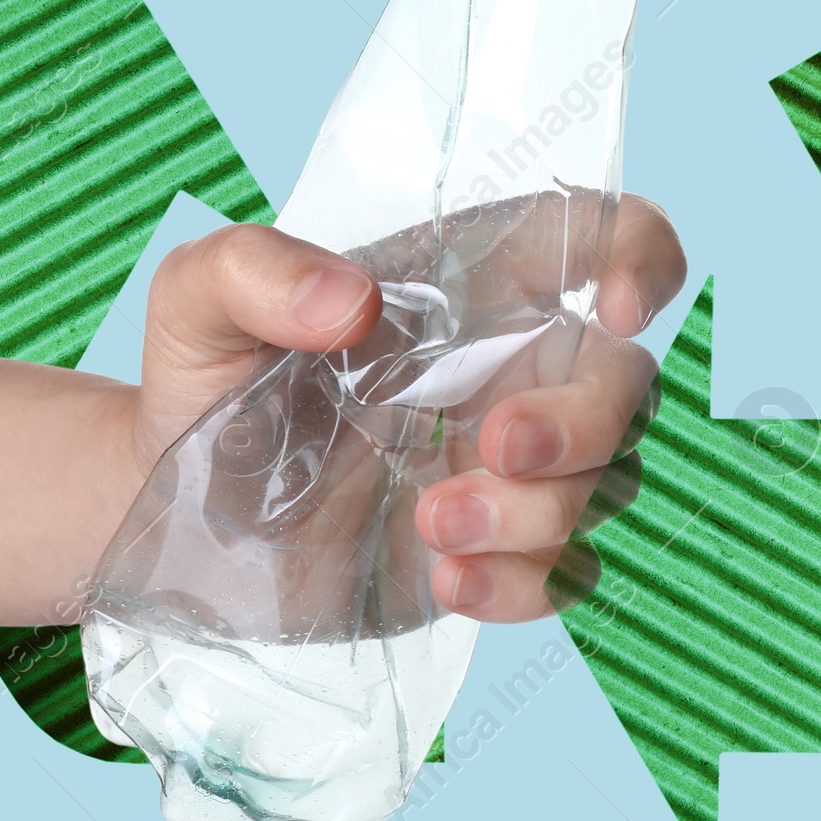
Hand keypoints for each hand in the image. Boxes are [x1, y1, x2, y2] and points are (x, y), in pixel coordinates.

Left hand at [132, 196, 685, 626]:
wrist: (179, 523)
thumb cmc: (205, 387)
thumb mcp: (195, 304)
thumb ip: (252, 270)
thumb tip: (348, 300)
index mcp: (466, 284)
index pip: (596, 237)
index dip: (640, 258)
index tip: (618, 309)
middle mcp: (507, 367)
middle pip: (624, 380)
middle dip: (582, 423)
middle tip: (491, 450)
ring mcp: (510, 465)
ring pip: (607, 482)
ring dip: (537, 514)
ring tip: (429, 526)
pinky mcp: (497, 549)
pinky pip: (567, 572)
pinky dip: (525, 583)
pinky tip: (450, 581)